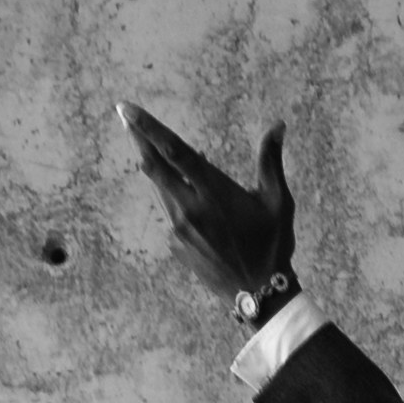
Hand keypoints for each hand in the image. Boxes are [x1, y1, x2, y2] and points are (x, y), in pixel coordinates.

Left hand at [117, 102, 293, 303]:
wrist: (259, 293)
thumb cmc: (272, 244)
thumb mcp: (278, 202)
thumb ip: (271, 161)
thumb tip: (278, 125)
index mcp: (214, 192)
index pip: (175, 151)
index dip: (149, 128)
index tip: (128, 109)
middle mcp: (191, 208)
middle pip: (154, 166)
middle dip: (137, 138)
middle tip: (124, 115)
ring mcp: (180, 229)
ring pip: (157, 187)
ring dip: (150, 164)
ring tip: (143, 144)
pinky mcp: (176, 245)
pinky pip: (169, 211)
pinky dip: (171, 193)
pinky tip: (180, 190)